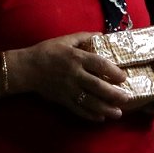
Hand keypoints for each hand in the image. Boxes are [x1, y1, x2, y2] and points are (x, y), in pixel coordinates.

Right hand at [12, 31, 129, 121]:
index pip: (99, 64)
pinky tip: (100, 118)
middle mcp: (74, 74)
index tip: (124, 77)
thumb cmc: (48, 51)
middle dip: (113, 94)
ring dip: (104, 108)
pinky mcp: (62, 99)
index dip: (113, 71)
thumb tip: (101, 35)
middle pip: (97, 86)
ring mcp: (68, 89)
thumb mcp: (66, 40)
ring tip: (118, 113)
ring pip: (89, 101)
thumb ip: (84, 37)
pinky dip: (89, 115)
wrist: (26, 68)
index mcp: (77, 58)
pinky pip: (77, 109)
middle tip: (127, 98)